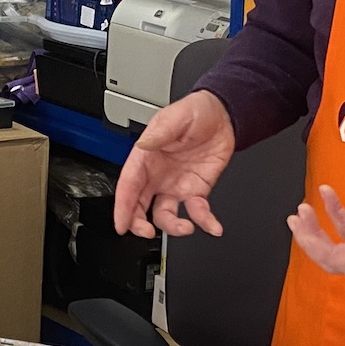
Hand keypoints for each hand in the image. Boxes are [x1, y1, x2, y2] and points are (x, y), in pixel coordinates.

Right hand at [114, 90, 234, 238]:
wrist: (223, 116)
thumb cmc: (196, 112)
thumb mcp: (176, 116)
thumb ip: (160, 132)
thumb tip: (145, 145)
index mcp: (146, 157)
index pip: (129, 185)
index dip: (122, 206)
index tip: (121, 224)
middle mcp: (157, 175)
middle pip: (140, 205)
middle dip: (139, 223)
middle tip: (146, 233)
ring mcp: (176, 186)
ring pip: (165, 215)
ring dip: (172, 227)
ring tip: (186, 228)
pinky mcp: (196, 191)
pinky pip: (196, 212)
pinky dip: (204, 222)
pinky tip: (212, 226)